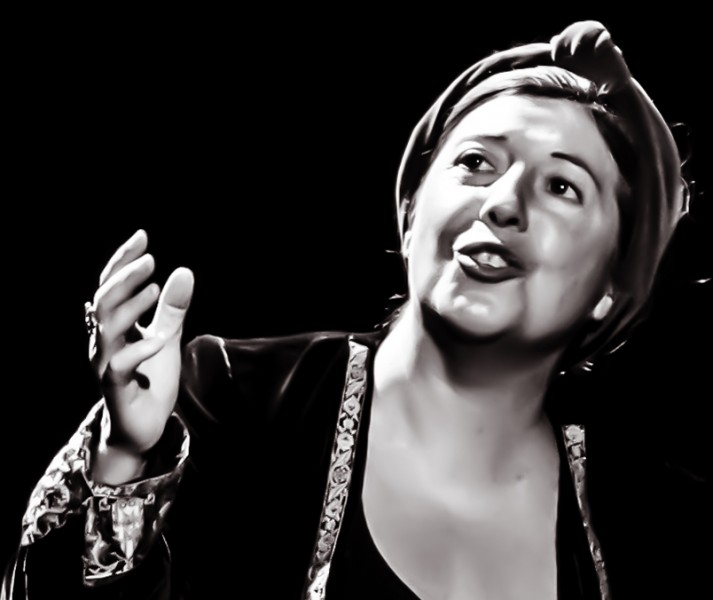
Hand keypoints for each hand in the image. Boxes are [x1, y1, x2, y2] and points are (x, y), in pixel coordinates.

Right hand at [88, 229, 193, 473]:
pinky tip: (160, 339)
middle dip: (125, 277)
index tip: (143, 236)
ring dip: (131, 306)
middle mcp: (104, 340)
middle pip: (104, 301)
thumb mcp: (168, 338)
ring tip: (156, 288)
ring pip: (107, 328)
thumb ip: (172, 309)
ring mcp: (105, 364)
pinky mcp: (115, 388)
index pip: (111, 285)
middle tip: (150, 260)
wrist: (142, 427)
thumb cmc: (150, 380)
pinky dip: (139, 350)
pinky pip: (119, 365)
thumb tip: (184, 271)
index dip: (123, 260)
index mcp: (114, 325)